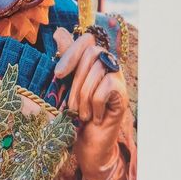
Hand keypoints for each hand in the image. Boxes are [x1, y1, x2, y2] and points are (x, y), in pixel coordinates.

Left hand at [53, 27, 128, 179]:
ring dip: (83, 96)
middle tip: (70, 104)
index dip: (71, 52)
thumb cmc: (73, 116)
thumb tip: (58, 32)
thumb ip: (64, 62)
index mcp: (91, 60)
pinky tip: (95, 117)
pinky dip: (95, 104)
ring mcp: (117, 78)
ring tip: (80, 114)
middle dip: (75, 79)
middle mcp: (107, 64)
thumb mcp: (63, 87)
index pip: (86, 39)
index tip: (58, 74)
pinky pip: (106, 87)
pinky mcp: (123, 94)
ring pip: (97, 71)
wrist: (88, 146)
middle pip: (91, 52)